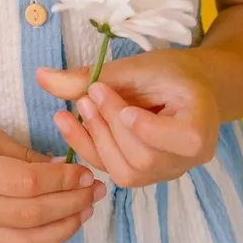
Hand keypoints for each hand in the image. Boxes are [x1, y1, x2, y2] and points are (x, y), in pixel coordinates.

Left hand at [36, 49, 219, 187]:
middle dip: (109, 127)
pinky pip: (115, 171)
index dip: (145, 126)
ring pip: (126, 173)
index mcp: (201, 127)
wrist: (189, 88)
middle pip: (144, 159)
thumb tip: (41, 76)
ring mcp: (167, 172)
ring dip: (94, 139)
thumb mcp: (139, 66)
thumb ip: (95, 74)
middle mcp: (189, 160)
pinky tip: (72, 124)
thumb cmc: (170, 73)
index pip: (182, 139)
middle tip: (88, 95)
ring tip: (78, 108)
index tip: (116, 98)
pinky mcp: (147, 175)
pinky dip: (89, 148)